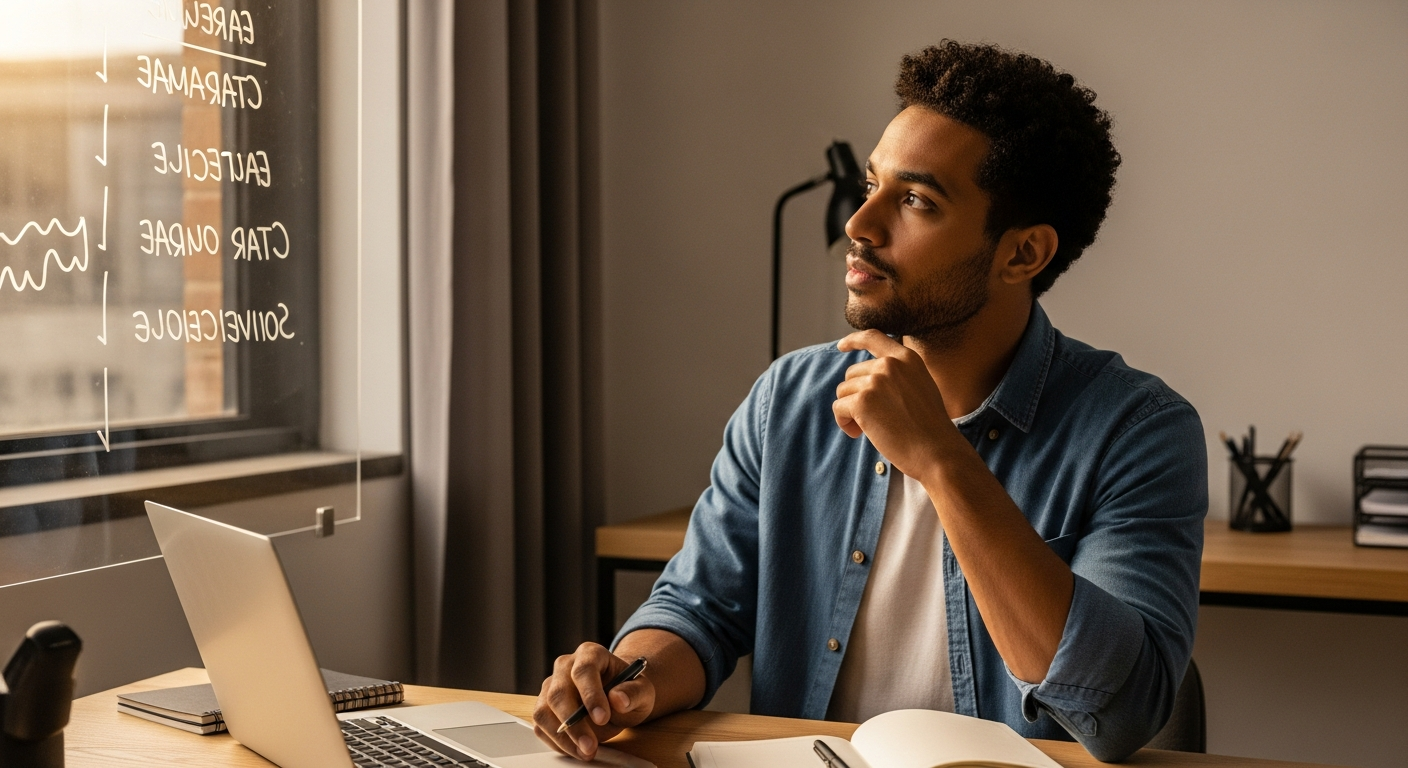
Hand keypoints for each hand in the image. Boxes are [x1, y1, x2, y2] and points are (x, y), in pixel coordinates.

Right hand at [533, 643, 653, 760]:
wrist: (618, 697)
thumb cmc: (628, 690)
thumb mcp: (642, 691)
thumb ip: (633, 693)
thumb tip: (618, 699)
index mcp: (590, 654)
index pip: (584, 670)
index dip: (591, 695)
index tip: (602, 718)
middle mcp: (565, 666)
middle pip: (558, 693)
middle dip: (574, 724)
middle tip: (590, 745)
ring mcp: (551, 686)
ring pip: (543, 711)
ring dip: (562, 737)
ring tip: (585, 752)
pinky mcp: (544, 707)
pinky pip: (541, 726)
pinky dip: (556, 742)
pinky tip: (575, 749)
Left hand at [833, 330, 961, 480]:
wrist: (936, 451)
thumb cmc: (929, 427)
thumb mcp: (920, 387)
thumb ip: (897, 377)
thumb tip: (865, 379)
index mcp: (906, 358)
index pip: (873, 337)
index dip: (853, 340)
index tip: (841, 346)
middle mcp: (890, 364)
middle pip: (852, 375)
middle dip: (856, 397)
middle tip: (874, 419)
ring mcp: (875, 381)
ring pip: (843, 392)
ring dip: (850, 412)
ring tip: (869, 428)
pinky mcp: (862, 401)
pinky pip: (838, 408)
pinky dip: (844, 423)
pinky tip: (858, 434)